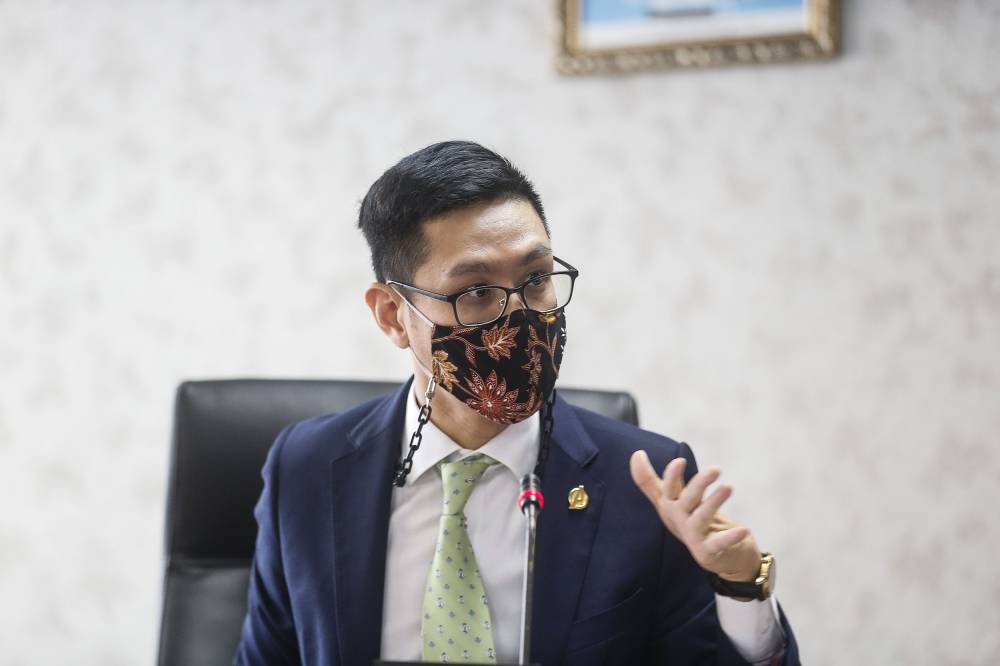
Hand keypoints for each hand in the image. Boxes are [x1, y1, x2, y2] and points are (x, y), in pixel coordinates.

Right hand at [630, 450, 760, 581]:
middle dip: (698, 484)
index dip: (672, 476)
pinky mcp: (708, 552)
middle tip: (716, 469)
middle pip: (685, 500)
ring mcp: (693, 537)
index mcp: (670, 506)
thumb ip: (652, 481)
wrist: (721, 557)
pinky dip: (730, 537)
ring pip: (701, 518)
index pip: (667, 489)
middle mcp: (679, 520)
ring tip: (728, 487)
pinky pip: (718, 544)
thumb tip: (636, 454)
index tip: (680, 461)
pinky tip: (744, 530)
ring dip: (714, 502)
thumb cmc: (695, 523)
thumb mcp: (673, 500)